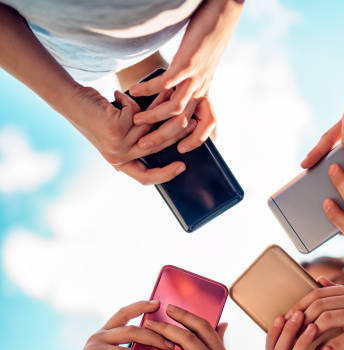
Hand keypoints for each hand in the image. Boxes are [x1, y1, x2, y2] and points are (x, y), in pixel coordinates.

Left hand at [68, 86, 191, 183]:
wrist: (71, 103)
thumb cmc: (96, 115)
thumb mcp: (118, 133)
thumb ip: (136, 141)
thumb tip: (168, 140)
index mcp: (121, 163)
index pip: (146, 177)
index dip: (165, 174)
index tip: (182, 166)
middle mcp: (119, 158)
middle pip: (156, 148)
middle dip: (175, 132)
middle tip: (190, 121)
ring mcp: (118, 145)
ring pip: (148, 126)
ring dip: (151, 106)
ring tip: (151, 95)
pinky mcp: (116, 130)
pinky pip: (136, 113)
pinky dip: (128, 100)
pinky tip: (116, 96)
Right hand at [128, 0, 242, 153]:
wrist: (220, 15)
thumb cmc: (206, 41)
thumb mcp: (200, 68)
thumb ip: (188, 86)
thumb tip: (170, 103)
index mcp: (206, 91)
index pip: (208, 123)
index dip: (197, 139)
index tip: (182, 150)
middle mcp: (202, 88)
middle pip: (184, 123)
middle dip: (163, 137)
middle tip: (145, 145)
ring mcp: (195, 77)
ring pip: (175, 108)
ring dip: (153, 117)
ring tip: (136, 120)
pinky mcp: (186, 63)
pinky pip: (166, 83)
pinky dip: (148, 89)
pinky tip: (133, 91)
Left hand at [285, 277, 343, 349]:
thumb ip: (339, 292)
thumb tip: (316, 279)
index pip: (318, 292)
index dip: (300, 304)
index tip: (289, 316)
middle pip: (318, 304)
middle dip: (300, 318)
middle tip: (290, 331)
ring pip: (325, 320)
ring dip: (308, 332)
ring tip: (300, 342)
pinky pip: (337, 340)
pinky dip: (323, 347)